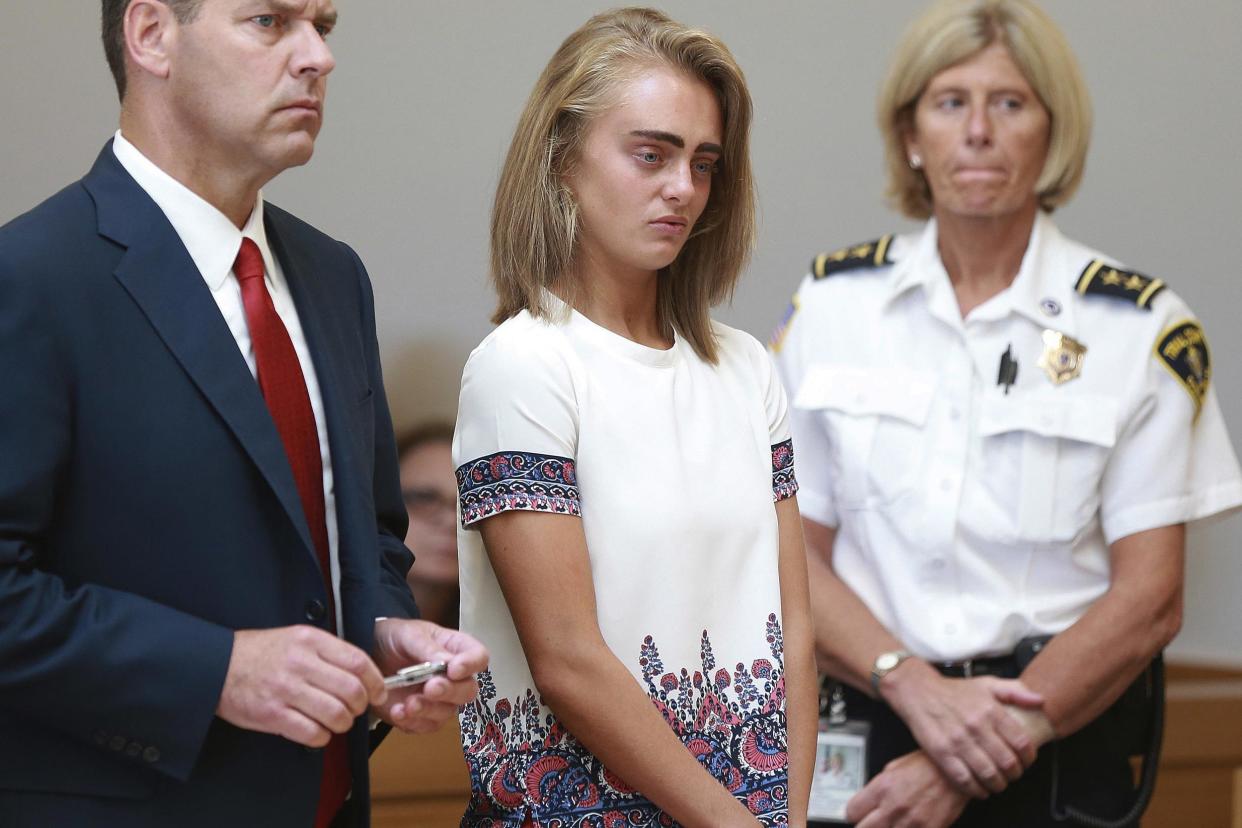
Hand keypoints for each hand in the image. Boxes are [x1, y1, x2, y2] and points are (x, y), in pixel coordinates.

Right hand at [216, 625, 385, 747]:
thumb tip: (363, 672)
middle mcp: (300, 663)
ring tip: (337, 721)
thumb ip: (327, 651)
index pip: (358, 661)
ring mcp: (285, 690)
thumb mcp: (296, 637)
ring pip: (335, 714)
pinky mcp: (272, 715)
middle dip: (361, 705)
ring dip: (343, 723)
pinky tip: (318, 732)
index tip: (378, 691)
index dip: (376, 681)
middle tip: (356, 709)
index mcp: (310, 640)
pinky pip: (312, 733)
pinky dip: (322, 737)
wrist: (217, 666)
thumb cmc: (261, 653)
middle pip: (351, 690)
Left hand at [370, 618, 488, 732]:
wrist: (371, 655)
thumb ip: (428, 648)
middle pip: (467, 691)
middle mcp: (453, 678)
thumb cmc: (396, 638)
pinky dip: (411, 722)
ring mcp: (439, 700)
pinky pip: (424, 726)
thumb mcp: (409, 635)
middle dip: (450, 692)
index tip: (454, 669)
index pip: (479, 658)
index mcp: (456, 650)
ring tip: (408, 703)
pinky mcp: (421, 717)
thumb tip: (448, 663)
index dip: (471, 665)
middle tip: (430, 688)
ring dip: (428, 710)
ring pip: (447, 713)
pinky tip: (398, 711)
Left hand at [847, 751, 968, 827]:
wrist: (956, 773)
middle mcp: (893, 807)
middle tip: (873, 821)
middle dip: (866, 826)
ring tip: (893, 821)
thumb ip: (877, 788)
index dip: (854, 814)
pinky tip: (908, 824)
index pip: (852, 812)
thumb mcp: (894, 768)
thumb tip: (867, 801)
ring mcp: (911, 822)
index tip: (859, 814)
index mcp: (882, 788)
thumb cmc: (927, 767)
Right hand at [881, 659, 1042, 796]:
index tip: (1026, 761)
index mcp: (990, 710)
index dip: (1029, 757)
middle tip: (1012, 774)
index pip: (1021, 743)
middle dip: (1015, 774)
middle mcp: (976, 726)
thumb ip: (1016, 692)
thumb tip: (1040, 702)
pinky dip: (976, 790)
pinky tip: (979, 789)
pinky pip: (964, 779)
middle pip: (1007, 762)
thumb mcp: (987, 684)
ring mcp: (957, 740)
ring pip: (988, 774)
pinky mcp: (941, 752)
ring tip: (998, 783)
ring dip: (997, 785)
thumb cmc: (954, 691)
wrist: (917, 691)